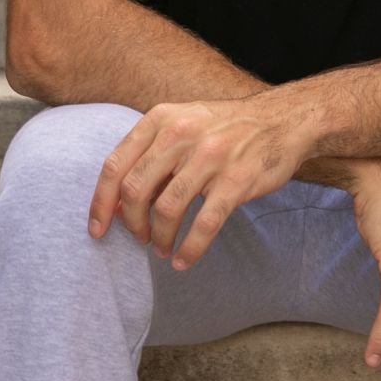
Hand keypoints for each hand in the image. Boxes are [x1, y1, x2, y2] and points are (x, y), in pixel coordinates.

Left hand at [87, 98, 309, 268]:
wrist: (282, 121)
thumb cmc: (226, 128)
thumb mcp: (183, 122)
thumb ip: (152, 152)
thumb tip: (118, 200)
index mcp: (161, 120)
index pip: (116, 166)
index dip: (101, 203)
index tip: (98, 230)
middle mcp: (181, 135)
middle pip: (135, 191)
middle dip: (131, 224)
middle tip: (139, 238)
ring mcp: (210, 158)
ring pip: (166, 210)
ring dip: (159, 238)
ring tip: (161, 249)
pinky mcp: (236, 182)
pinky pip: (204, 224)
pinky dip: (189, 249)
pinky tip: (183, 261)